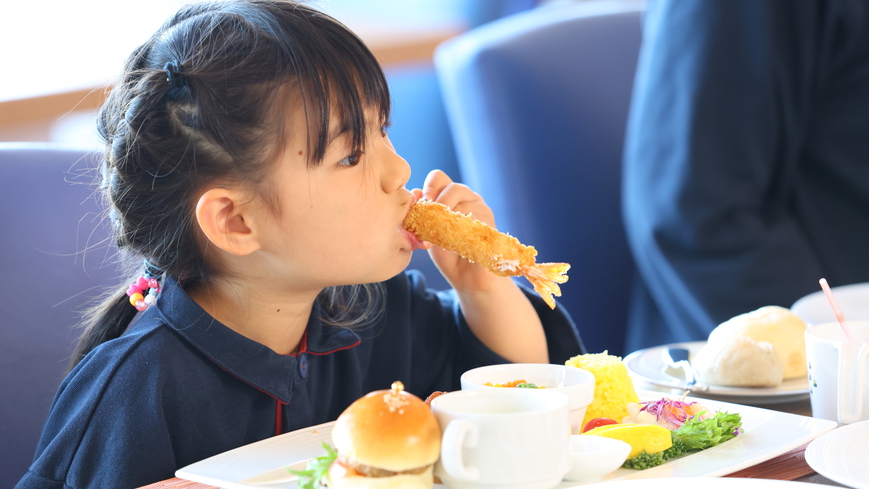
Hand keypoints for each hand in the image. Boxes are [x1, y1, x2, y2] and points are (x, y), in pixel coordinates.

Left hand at [411, 170, 547, 362]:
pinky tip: (453, 241)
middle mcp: (468, 198)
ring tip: (439, 234)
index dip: (429, 187)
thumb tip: (413, 195)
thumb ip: (421, 215)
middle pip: (451, 186)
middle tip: (429, 219)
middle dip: (437, 202)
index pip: (439, 177)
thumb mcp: (429, 232)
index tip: (422, 203)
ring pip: (463, 202)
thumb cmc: (447, 253)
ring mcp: (481, 209)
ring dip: (446, 216)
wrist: (468, 278)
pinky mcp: (489, 223)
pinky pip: (473, 216)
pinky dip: (459, 228)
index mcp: (451, 197)